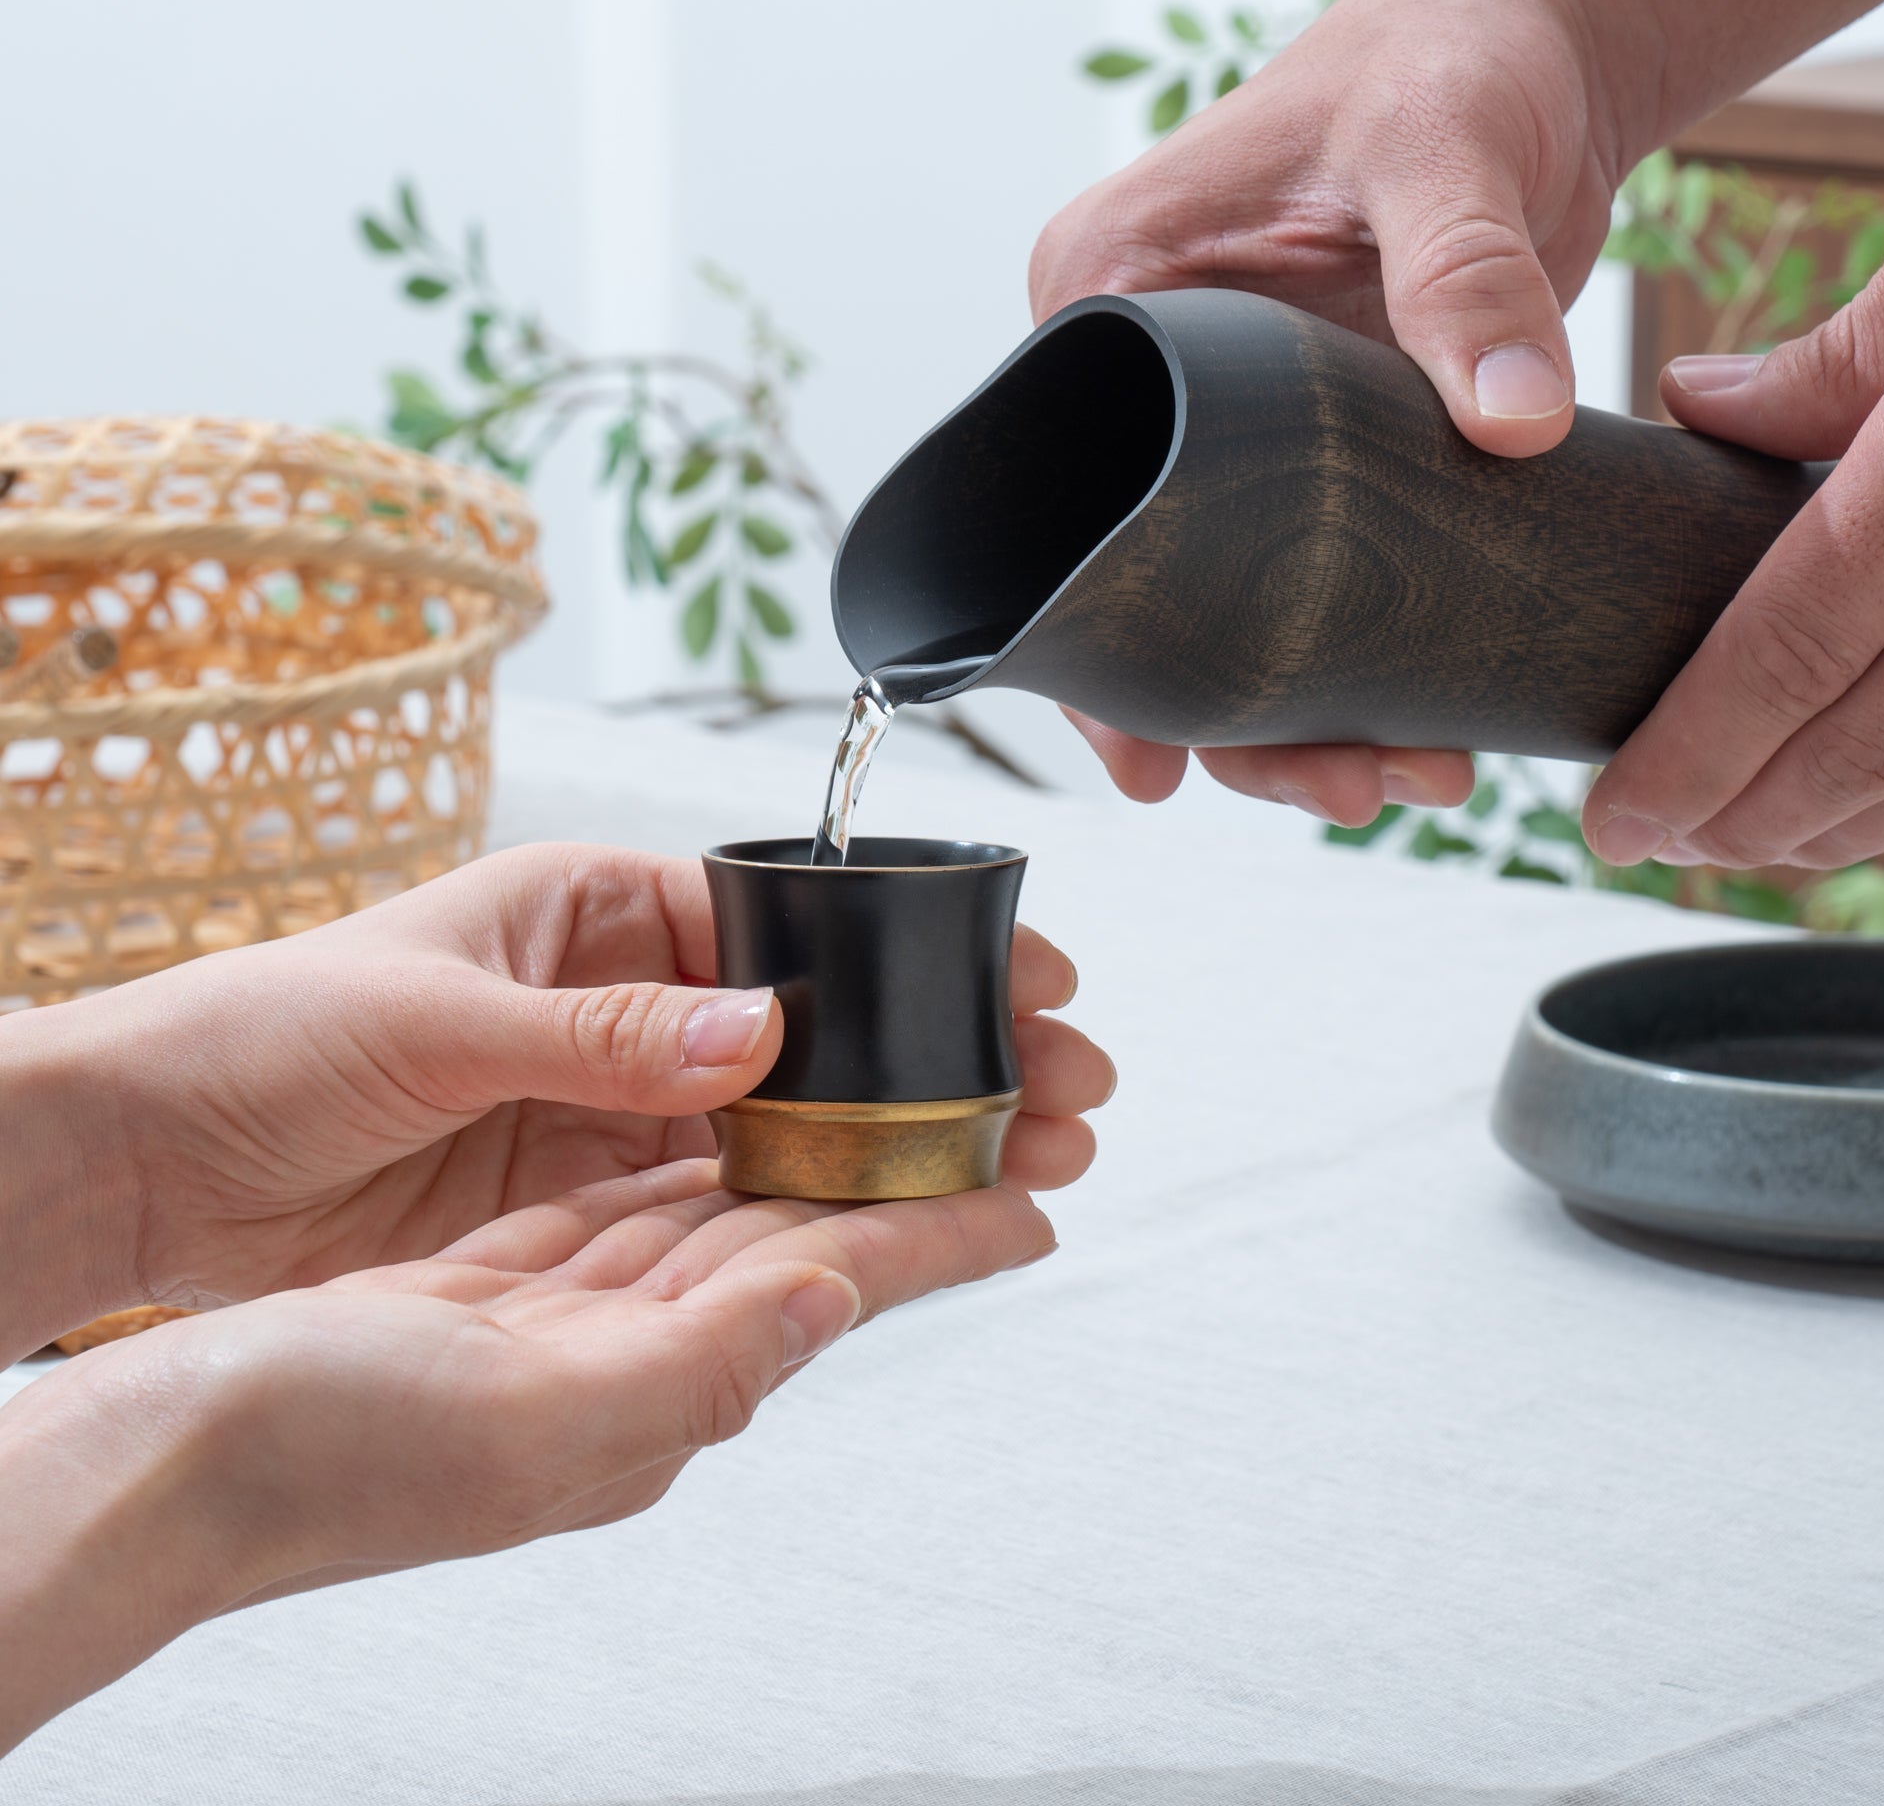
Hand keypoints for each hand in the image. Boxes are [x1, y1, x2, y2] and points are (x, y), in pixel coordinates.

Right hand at [0, 1157, 1063, 1749]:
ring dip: (812, 1160)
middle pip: (801, 1242)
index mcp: (652, 1393)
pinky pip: (629, 1201)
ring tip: (893, 1104)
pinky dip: (694, 1157)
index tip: (1042, 1194)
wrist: (162, 1458)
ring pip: (723, 1216)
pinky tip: (734, 1120)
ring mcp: (565, 1318)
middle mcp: (626, 1357)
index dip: (943, 1234)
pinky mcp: (501, 1282)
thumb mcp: (528, 1421)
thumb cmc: (322, 1457)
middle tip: (990, 1116)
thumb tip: (834, 1300)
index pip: (837, 1287)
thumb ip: (698, 1364)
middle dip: (899, 1180)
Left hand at [4, 843, 1109, 1353]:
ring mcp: (615, 1100)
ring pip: (790, 1116)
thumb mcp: (431, 1015)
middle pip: (818, 1024)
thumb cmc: (263, 1033)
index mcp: (596, 908)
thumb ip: (597, 1034)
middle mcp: (625, 998)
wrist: (149, 1158)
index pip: (787, 921)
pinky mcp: (588, 1190)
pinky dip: (811, 1204)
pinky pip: (721, 1194)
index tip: (1015, 980)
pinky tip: (904, 1216)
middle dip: (942, 1051)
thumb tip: (760, 1036)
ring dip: (901, 1135)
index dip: (907, 955)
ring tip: (1029, 1155)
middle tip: (1066, 1085)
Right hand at [1031, 0, 1615, 821]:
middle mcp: (1147, 381)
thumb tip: (1511, 425)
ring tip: (1400, 784)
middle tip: (1343, 792)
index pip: (1058, 499)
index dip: (1096, 648)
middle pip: (1146, 586)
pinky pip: (1310, 585)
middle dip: (1231, 716)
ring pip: (1227, 609)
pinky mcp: (1312, 457)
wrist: (1529, 47)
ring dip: (1302, 716)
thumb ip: (1467, 278)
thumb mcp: (1445, 150)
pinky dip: (1357, 664)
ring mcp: (1230, 429)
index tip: (1153, 764)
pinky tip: (1415, 729)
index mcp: (1107, 297)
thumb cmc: (1447, 59)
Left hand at [1582, 135, 1883, 871]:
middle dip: (1747, 816)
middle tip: (1655, 848)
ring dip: (1848, 826)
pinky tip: (1879, 799)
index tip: (1615, 811)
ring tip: (1746, 844)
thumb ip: (1843, 348)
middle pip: (1875, 733)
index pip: (1794, 641)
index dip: (1694, 750)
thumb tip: (1701, 408)